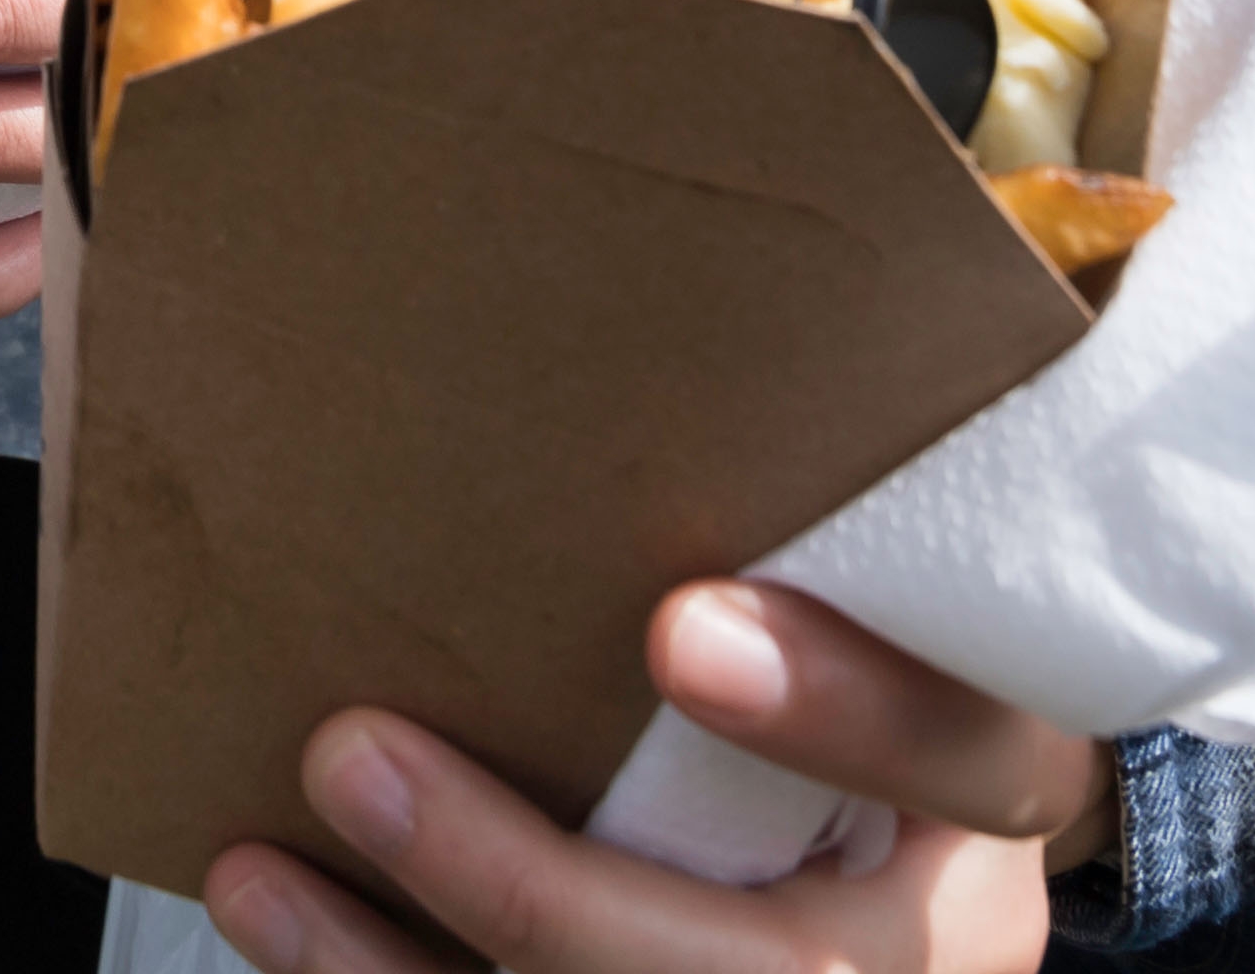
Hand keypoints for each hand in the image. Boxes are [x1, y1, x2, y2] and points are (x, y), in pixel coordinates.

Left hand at [206, 583, 1099, 973]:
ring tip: (261, 870)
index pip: (961, 750)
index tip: (674, 625)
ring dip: (415, 968)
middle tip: (353, 753)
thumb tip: (589, 343)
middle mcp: (926, 943)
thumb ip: (810, 530)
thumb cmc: (870, 663)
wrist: (903, 858)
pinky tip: (282, 918)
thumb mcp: (890, 601)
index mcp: (993, 792)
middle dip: (533, 886)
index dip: (836, 704)